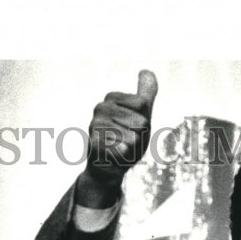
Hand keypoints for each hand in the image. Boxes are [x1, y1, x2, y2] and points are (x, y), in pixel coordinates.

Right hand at [76, 69, 158, 207]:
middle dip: (139, 137)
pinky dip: (124, 158)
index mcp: (111, 98)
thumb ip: (146, 94)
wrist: (107, 168)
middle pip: (141, 122)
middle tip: (126, 141)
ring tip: (121, 149)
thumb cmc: (126, 140)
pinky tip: (114, 157)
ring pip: (133, 138)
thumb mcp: (141, 115)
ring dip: (132, 149)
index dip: (144, 122)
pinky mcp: (94, 144)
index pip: (143, 105)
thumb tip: (146, 71)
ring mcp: (95, 126)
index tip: (132, 128)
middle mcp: (100, 108)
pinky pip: (123, 150)